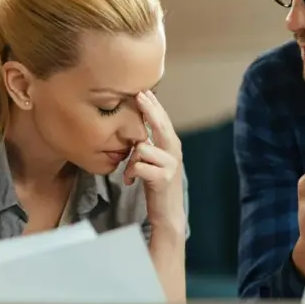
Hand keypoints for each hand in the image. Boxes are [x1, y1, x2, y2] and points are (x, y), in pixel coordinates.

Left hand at [125, 90, 184, 237]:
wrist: (168, 213)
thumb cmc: (157, 184)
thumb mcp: (155, 161)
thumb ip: (151, 144)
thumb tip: (139, 125)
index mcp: (172, 145)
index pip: (163, 120)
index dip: (153, 105)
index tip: (143, 90)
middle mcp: (175, 151)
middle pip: (160, 125)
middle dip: (148, 109)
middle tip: (138, 94)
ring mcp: (170, 164)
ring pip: (142, 148)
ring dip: (131, 159)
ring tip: (130, 171)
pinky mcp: (163, 178)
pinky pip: (138, 166)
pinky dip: (131, 173)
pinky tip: (130, 181)